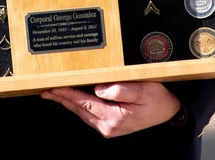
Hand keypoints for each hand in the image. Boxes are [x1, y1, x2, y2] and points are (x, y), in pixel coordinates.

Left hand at [41, 81, 181, 137]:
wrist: (169, 112)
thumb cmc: (158, 99)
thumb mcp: (143, 90)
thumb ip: (120, 90)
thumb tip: (99, 89)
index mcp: (114, 117)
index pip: (84, 103)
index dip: (67, 94)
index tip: (54, 88)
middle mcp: (108, 125)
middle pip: (79, 110)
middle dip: (62, 99)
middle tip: (45, 90)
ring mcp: (108, 127)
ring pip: (82, 113)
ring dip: (68, 103)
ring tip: (54, 93)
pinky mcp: (110, 125)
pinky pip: (89, 114)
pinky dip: (78, 106)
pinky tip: (72, 99)